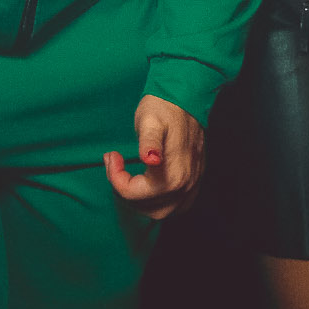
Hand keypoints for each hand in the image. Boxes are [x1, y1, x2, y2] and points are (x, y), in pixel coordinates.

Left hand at [104, 95, 204, 217]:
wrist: (187, 96)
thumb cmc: (164, 107)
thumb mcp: (149, 120)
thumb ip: (149, 142)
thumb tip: (151, 159)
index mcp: (172, 172)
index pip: (134, 193)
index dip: (116, 178)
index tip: (113, 155)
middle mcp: (185, 183)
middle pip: (146, 207)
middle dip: (126, 191)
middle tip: (118, 167)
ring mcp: (192, 184)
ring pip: (161, 211)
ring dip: (141, 200)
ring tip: (131, 176)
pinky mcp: (196, 180)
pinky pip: (178, 206)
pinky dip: (160, 202)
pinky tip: (150, 187)